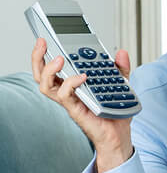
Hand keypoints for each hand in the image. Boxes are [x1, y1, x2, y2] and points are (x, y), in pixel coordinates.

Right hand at [32, 38, 134, 172]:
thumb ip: (120, 68)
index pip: (53, 67)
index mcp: (73, 84)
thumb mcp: (121, 85)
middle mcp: (67, 92)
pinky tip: (82, 77)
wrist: (119, 135)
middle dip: (38, 56)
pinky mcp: (75, 110)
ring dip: (49, 70)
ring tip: (59, 58)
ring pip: (45, 85)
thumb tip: (121, 53)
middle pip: (42, 74)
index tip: (48, 37)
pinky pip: (65, 95)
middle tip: (43, 42)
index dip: (46, 52)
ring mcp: (69, 101)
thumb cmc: (115, 113)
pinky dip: (71, 83)